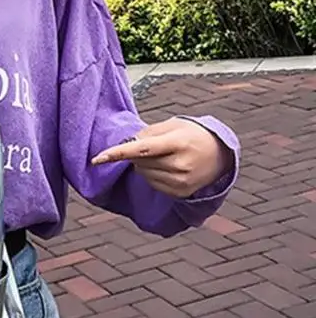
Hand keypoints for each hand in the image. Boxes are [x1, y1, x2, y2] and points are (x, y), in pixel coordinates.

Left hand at [90, 118, 232, 198]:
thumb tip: (126, 144)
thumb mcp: (174, 125)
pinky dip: (154, 175)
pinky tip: (170, 168)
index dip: (117, 153)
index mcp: (178, 143)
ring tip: (167, 157)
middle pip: (139, 162)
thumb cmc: (192, 135)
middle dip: (139, 154)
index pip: (141, 149)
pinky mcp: (179, 193)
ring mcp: (180, 181)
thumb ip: (148, 133)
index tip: (97, 159)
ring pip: (143, 174)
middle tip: (158, 147)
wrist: (221, 155)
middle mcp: (179, 164)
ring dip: (146, 165)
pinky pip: (152, 184)